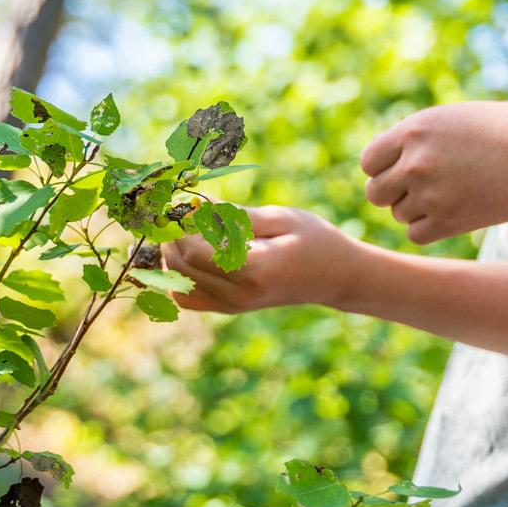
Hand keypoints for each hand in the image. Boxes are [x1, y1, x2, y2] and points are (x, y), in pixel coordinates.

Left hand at [162, 206, 363, 313]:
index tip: (183, 199)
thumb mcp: (281, 218)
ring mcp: (230, 305)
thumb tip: (195, 205)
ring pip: (177, 280)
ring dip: (174, 250)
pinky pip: (185, 295)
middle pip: (181, 264)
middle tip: (181, 206)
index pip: (195, 250)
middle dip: (173, 233)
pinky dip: (178, 272)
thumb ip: (236, 216)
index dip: (182, 223)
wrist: (335, 277)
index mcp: (254, 270)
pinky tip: (192, 249)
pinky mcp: (227, 308)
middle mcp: (237, 294)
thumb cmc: (314, 240)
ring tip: (188, 224)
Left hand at [359, 100, 507, 242]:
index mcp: (414, 130)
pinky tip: (454, 214)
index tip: (404, 171)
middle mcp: (415, 162)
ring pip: (399, 214)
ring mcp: (430, 193)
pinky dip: (429, 229)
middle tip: (423, 189)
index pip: (369, 161)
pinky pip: (417, 234)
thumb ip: (419, 138)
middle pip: (376, 192)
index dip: (384, 168)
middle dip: (394, 192)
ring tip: (451, 196)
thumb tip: (388, 160)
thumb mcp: (456, 119)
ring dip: (417, 209)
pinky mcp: (450, 221)